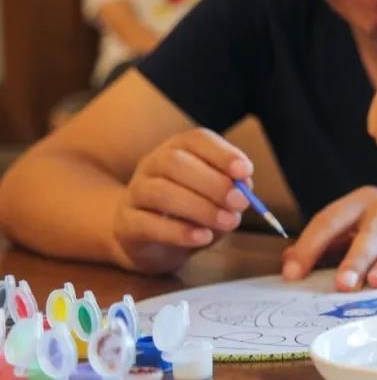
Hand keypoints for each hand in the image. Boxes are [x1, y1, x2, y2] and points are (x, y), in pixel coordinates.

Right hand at [114, 128, 252, 273]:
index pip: (197, 140)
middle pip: (176, 162)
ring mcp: (135, 192)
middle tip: (240, 202)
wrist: (146, 239)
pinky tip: (202, 238)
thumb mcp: (216, 197)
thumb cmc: (190, 210)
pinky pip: (149, 224)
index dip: (223, 154)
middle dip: (213, 182)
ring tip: (228, 222)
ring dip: (200, 208)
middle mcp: (153, 164)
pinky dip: (179, 232)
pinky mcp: (126, 224)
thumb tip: (244, 187)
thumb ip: (231, 190)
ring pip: (161, 192)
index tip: (245, 171)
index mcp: (178, 148)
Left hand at [281, 187, 376, 291]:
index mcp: (361, 203)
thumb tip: (289, 260)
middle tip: (343, 284)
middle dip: (356, 258)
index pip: (330, 220)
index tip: (293, 274)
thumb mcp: (360, 226)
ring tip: (376, 282)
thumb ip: (328, 243)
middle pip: (370, 231)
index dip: (310, 247)